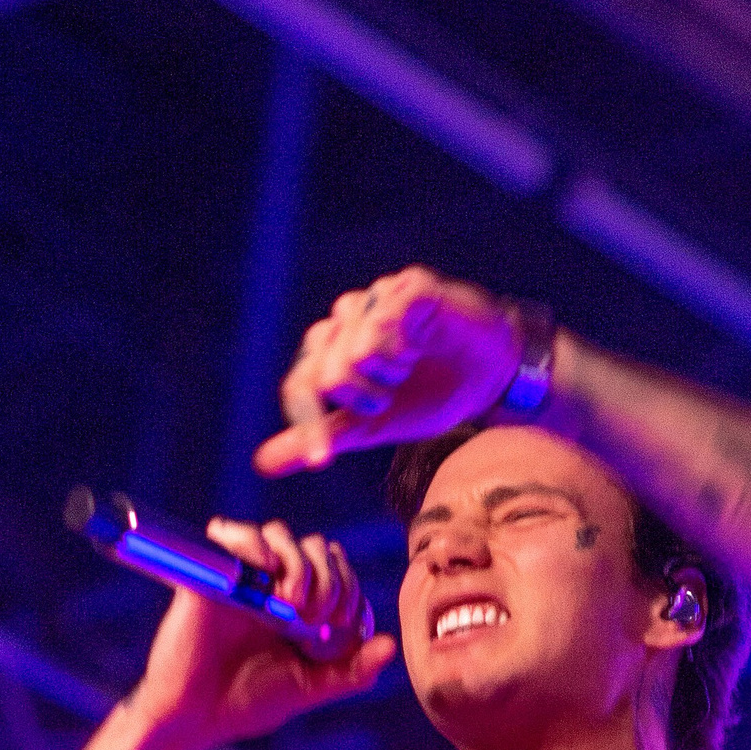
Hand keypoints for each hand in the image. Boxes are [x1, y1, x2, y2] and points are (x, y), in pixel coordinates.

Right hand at [135, 520, 395, 749]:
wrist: (193, 716)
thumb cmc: (246, 704)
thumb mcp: (308, 688)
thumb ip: (351, 672)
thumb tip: (391, 645)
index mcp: (299, 607)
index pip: (339, 572)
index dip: (350, 591)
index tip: (340, 626)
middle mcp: (272, 585)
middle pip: (317, 548)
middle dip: (331, 579)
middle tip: (317, 617)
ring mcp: (241, 577)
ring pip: (282, 535)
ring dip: (300, 563)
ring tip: (293, 603)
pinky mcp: (209, 574)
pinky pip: (231, 534)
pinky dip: (254, 542)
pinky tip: (266, 568)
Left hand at [256, 266, 520, 472]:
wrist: (489, 380)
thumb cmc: (431, 395)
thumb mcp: (373, 425)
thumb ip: (323, 436)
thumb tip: (261, 463)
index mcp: (331, 350)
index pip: (301, 386)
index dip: (309, 426)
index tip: (324, 460)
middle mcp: (347, 319)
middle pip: (325, 372)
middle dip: (362, 400)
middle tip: (390, 396)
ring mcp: (376, 298)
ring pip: (352, 348)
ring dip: (385, 375)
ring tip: (408, 369)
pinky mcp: (411, 286)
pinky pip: (385, 318)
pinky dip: (400, 345)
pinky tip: (417, 349)